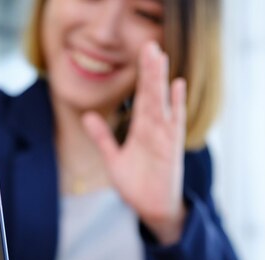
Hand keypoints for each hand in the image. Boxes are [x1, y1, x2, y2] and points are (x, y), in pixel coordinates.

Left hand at [83, 42, 187, 244]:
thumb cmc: (136, 184)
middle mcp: (153, 129)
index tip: (142, 53)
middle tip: (150, 45)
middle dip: (150, 71)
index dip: (140, 76)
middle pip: (151, 94)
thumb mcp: (113, 159)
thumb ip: (102, 137)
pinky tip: (177, 85)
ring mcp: (164, 137)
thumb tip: (87, 116)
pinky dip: (176, 104)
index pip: (140, 97)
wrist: (152, 208)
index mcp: (140, 130)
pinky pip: (175, 122)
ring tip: (159, 57)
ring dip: (160, 80)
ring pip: (161, 103)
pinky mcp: (171, 149)